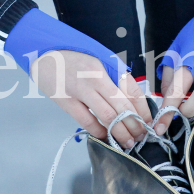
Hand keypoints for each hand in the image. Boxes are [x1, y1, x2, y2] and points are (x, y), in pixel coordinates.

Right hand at [31, 50, 151, 148]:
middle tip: (141, 136)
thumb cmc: (74, 56)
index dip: (144, 110)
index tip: (149, 122)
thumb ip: (114, 78)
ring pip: (108, 116)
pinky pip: (86, 121)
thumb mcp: (99, 60)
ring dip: (120, 132)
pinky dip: (98, 131)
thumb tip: (130, 101)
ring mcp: (81, 90)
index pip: (133, 91)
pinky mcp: (66, 101)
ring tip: (128, 142)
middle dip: (136, 125)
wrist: (43, 51)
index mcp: (108, 66)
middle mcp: (97, 78)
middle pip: (123, 107)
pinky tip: (106, 136)